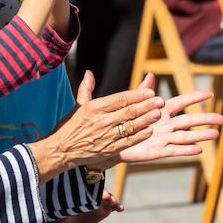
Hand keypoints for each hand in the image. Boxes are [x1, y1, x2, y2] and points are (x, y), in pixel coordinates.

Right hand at [28, 71, 162, 180]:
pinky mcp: (108, 149)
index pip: (120, 99)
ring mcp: (105, 136)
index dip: (136, 95)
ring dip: (146, 119)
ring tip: (158, 113)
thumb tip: (89, 72)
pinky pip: (127, 142)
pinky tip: (149, 131)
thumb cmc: (69, 126)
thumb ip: (86, 89)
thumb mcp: (77, 106)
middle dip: (146, 105)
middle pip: (128, 111)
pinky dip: (139, 136)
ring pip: (130, 126)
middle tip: (160, 100)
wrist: (61, 150)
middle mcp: (101, 121)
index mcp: (94, 108)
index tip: (150, 91)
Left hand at [55, 191, 123, 222]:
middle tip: (108, 198)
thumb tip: (59, 217)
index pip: (89, 187)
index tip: (96, 192)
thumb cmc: (66, 211)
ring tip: (117, 206)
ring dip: (113, 201)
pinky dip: (118, 207)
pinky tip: (121, 209)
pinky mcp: (106, 207)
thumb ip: (63, 215)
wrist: (72, 215)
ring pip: (109, 198)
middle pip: (100, 191)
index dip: (93, 188)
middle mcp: (93, 193)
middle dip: (105, 194)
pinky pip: (113, 206)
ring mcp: (101, 200)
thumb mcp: (63, 213)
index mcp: (83, 190)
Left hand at [117, 84, 222, 163]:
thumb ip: (143, 92)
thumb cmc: (125, 122)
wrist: (113, 141)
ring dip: (200, 135)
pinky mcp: (158, 151)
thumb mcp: (133, 105)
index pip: (181, 102)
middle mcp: (166, 125)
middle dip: (206, 119)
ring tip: (215, 134)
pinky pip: (174, 150)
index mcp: (161, 111)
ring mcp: (163, 138)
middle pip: (189, 120)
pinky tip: (199, 149)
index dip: (195, 98)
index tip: (210, 94)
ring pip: (185, 136)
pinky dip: (186, 150)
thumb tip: (150, 74)